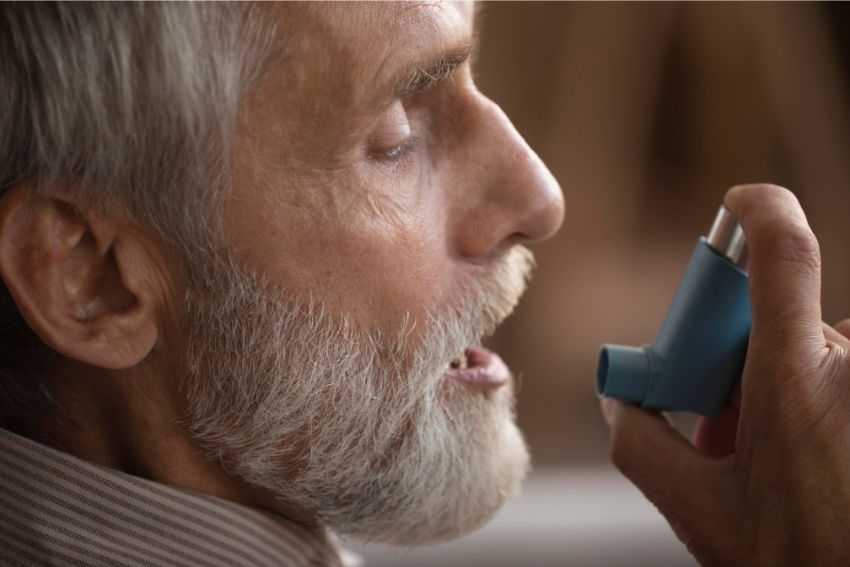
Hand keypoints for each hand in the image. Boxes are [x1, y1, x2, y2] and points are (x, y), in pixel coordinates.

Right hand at [600, 184, 849, 565]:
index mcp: (796, 380)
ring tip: (758, 455)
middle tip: (715, 421)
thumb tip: (619, 397)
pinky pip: (833, 369)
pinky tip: (794, 454)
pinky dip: (803, 397)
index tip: (735, 205)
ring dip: (768, 388)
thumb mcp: (696, 509)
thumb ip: (639, 442)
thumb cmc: (796, 560)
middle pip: (772, 317)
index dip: (758, 211)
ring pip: (804, 349)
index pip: (783, 252)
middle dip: (729, 360)